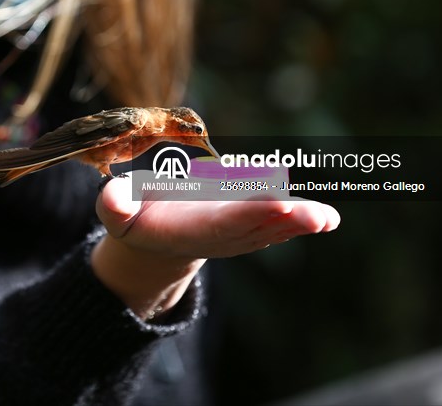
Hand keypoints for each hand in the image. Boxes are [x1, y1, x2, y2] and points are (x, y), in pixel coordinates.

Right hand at [90, 174, 339, 318]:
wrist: (157, 241)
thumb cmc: (134, 216)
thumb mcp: (117, 211)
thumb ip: (115, 206)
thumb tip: (111, 200)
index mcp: (190, 228)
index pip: (224, 219)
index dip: (250, 210)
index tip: (277, 201)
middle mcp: (221, 234)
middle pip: (258, 224)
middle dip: (286, 219)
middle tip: (316, 216)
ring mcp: (240, 232)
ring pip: (275, 224)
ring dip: (302, 221)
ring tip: (328, 218)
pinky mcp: (252, 224)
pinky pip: (280, 220)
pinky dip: (304, 218)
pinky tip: (330, 217)